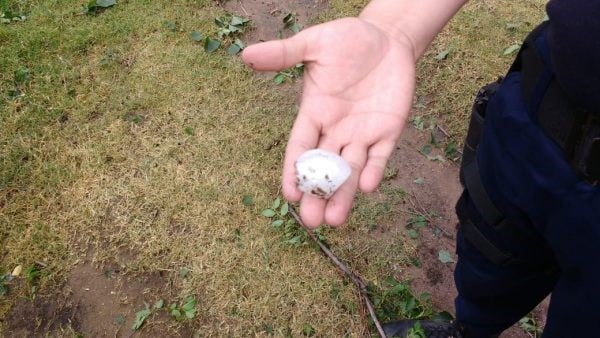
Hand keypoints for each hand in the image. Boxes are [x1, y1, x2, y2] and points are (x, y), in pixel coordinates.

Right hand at [242, 18, 416, 227]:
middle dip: (318, 194)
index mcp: (314, 113)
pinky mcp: (388, 130)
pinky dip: (374, 170)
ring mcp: (362, 132)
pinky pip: (379, 155)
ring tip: (336, 220)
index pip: (300, 147)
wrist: (386, 38)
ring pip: (350, 170)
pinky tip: (366, 186)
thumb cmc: (347, 40)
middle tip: (312, 222)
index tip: (289, 194)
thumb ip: (285, 54)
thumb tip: (246, 56)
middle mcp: (335, 129)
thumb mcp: (314, 44)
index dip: (294, 171)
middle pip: (324, 168)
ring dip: (343, 194)